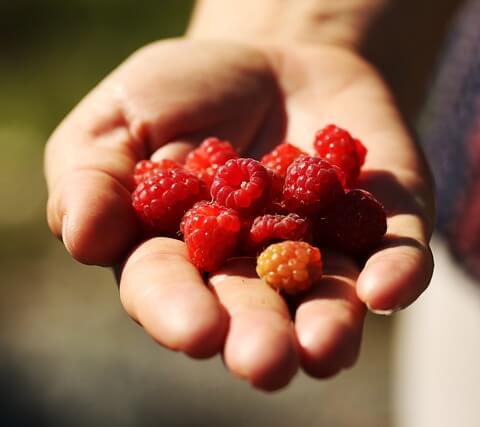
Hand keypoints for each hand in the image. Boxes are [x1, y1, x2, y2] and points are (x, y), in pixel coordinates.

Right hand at [45, 39, 434, 390]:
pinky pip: (396, 255)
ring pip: (327, 301)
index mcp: (180, 252)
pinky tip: (386, 289)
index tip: (196, 331)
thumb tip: (82, 237)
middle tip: (266, 362)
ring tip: (324, 349)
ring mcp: (321, 249)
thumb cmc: (184, 94)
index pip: (172, 290)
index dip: (180, 312)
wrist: (272, 59)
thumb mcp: (120, 118)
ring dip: (329, 327)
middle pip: (254, 310)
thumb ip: (91, 176)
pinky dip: (397, 273)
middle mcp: (252, 268)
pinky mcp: (382, 225)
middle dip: (259, 337)